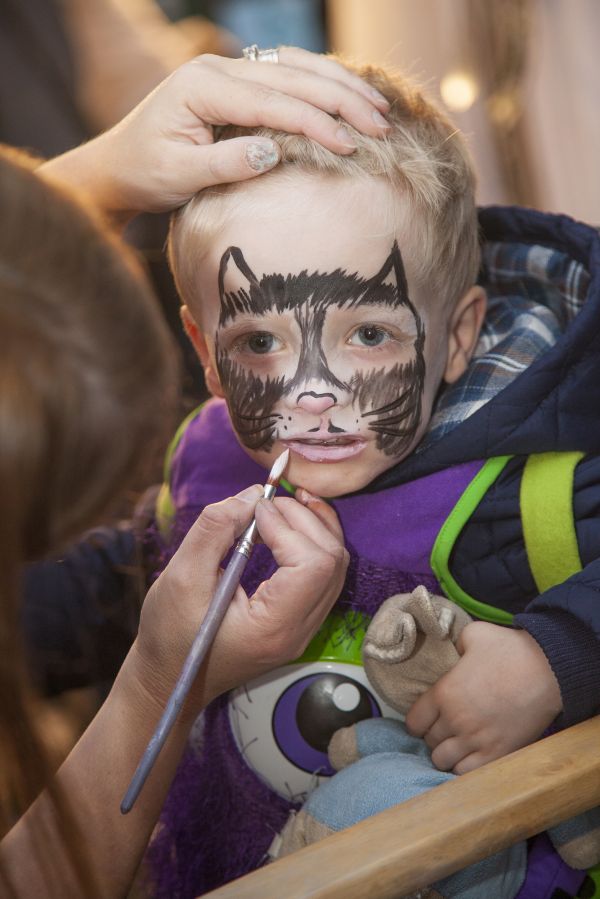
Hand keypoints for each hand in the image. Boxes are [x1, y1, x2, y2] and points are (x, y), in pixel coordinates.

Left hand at [39, 48, 389, 217]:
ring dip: (340, 87)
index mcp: (202, 87)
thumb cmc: (146, 174)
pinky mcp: (236, 85)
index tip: (350, 146)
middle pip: (292, 76)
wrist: (119, 167)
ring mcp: (228, 72)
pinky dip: (321, 85)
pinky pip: (287, 76)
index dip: (315, 122)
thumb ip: (224, 164)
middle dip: (341, 100)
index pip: (272, 101)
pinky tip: (349, 97)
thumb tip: (273, 153)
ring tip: (378, 107)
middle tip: (381, 125)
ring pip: (295, 69)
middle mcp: (217, 70)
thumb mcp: (179, 176)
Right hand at [132, 485, 348, 715]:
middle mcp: (299, 631)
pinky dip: (310, 542)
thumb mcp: (181, 576)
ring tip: (281, 503)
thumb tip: (253, 494)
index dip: (289, 527)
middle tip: (267, 500)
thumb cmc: (169, 634)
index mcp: (274, 627)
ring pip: (334, 566)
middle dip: (304, 519)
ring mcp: (303, 628)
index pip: (312, 566)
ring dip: (313, 526)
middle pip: (331, 561)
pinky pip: (322, 575)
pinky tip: (285, 525)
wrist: (170, 677)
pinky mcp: (298, 619)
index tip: (255, 510)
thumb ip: (215, 530)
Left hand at [405, 621, 562, 773]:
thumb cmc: (510, 649)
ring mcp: (476, 740)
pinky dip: (464, 767)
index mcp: (444, 693)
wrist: (548, 671)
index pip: (414, 722)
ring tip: (456, 744)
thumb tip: (452, 651)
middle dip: (433, 735)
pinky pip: (467, 773)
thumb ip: (455, 644)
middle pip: (429, 742)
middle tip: (444, 728)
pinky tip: (469, 756)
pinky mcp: (497, 754)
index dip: (418, 721)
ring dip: (447, 753)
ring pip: (443, 761)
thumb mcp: (474, 634)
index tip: (426, 719)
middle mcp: (456, 720)